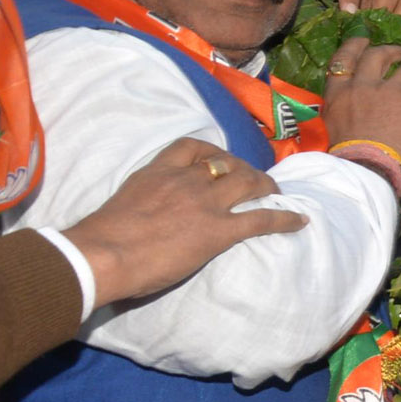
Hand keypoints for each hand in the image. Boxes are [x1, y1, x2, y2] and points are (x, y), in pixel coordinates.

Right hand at [63, 137, 305, 307]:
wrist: (102, 254)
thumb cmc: (100, 238)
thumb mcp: (122, 203)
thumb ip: (141, 200)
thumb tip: (143, 216)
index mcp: (158, 171)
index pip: (191, 147)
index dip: (212, 152)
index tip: (220, 160)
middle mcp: (185, 180)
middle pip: (227, 163)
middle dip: (246, 168)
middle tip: (256, 180)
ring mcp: (205, 203)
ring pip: (248, 183)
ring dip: (267, 186)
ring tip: (278, 193)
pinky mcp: (219, 230)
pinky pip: (262, 219)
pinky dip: (285, 218)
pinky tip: (300, 221)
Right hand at [318, 36, 400, 170]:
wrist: (364, 166)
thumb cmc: (345, 155)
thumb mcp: (330, 126)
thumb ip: (338, 110)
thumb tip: (343, 109)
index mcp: (337, 92)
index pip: (343, 59)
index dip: (355, 46)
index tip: (364, 41)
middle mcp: (362, 84)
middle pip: (376, 55)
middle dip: (389, 50)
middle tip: (400, 52)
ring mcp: (388, 89)